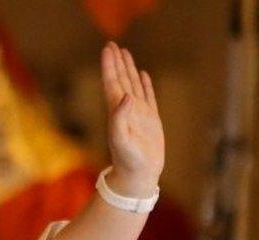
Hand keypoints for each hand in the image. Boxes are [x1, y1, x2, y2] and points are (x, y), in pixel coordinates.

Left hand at [101, 42, 164, 194]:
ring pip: (133, 85)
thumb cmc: (128, 161)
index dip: (110, 65)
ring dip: (129, 69)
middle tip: (113, 44)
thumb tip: (125, 97)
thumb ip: (120, 119)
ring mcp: (139, 114)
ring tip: (126, 53)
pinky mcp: (150, 120)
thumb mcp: (121, 140)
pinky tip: (143, 75)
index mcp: (118, 112)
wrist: (137, 175)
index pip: (112, 83)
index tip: (108, 49)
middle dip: (117, 62)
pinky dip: (145, 84)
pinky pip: (148, 97)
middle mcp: (126, 110)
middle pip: (120, 80)